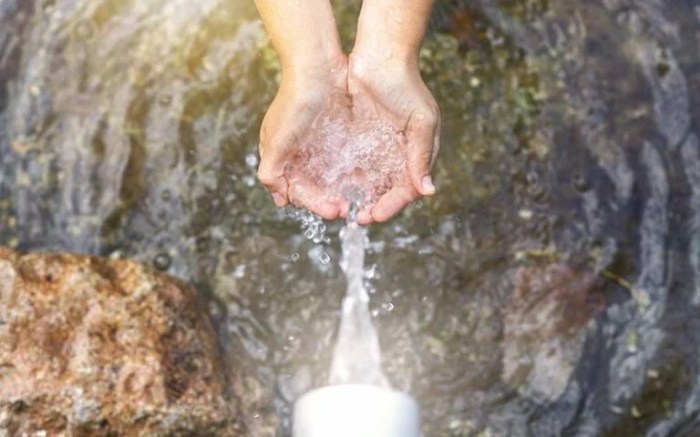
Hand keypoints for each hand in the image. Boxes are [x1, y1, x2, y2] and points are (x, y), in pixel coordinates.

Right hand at [257, 56, 349, 219]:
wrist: (317, 64)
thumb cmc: (294, 100)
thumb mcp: (278, 138)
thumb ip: (271, 169)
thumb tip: (277, 197)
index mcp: (279, 156)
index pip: (296, 191)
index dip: (314, 204)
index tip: (334, 210)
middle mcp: (297, 153)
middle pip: (313, 188)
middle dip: (328, 201)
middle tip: (347, 209)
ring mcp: (316, 144)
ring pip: (328, 178)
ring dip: (340, 191)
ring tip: (357, 200)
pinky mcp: (334, 134)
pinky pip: (342, 161)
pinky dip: (350, 174)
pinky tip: (363, 181)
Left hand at [347, 52, 439, 224]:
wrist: (380, 56)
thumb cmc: (406, 86)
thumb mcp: (421, 120)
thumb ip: (421, 155)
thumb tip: (428, 190)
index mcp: (416, 155)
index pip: (406, 190)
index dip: (392, 206)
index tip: (375, 215)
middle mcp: (397, 157)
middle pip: (386, 193)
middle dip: (373, 208)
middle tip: (358, 218)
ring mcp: (376, 150)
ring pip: (367, 184)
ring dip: (358, 199)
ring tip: (343, 209)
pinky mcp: (356, 142)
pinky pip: (350, 167)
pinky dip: (344, 181)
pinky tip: (334, 189)